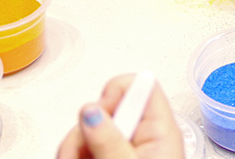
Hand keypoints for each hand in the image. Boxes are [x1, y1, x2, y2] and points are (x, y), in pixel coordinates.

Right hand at [56, 75, 182, 158]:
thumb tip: (91, 109)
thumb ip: (109, 140)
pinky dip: (74, 155)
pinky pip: (84, 147)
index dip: (114, 94)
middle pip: (105, 108)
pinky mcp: (110, 158)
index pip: (140, 84)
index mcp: (160, 130)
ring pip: (88, 130)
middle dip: (83, 130)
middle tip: (79, 155)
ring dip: (74, 147)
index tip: (99, 118)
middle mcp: (143, 136)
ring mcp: (125, 149)